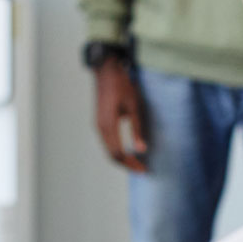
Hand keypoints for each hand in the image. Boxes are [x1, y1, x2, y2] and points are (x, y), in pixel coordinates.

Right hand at [91, 57, 148, 172]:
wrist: (106, 71)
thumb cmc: (121, 86)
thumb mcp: (133, 106)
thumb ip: (137, 129)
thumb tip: (142, 150)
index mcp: (108, 125)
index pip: (118, 153)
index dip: (131, 164)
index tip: (144, 169)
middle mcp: (100, 128)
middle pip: (112, 155)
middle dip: (127, 165)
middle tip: (142, 170)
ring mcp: (98, 125)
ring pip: (108, 150)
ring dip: (122, 159)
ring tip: (136, 163)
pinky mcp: (99, 122)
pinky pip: (107, 142)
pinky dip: (117, 150)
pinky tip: (128, 151)